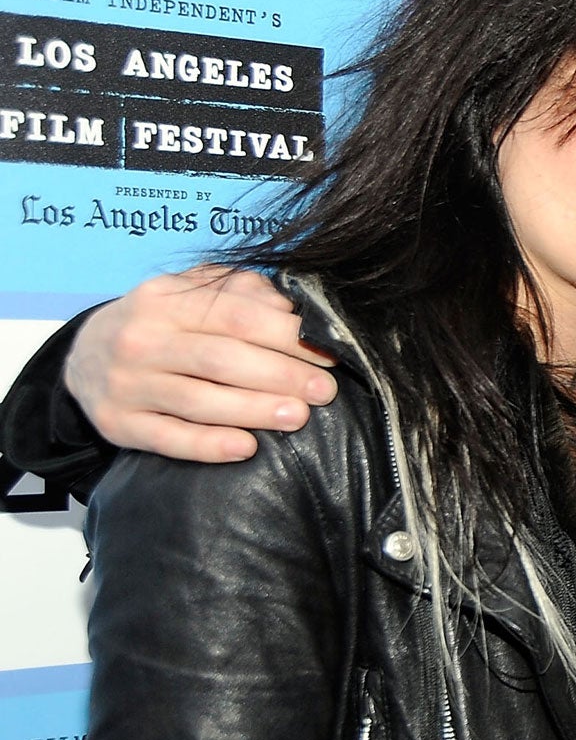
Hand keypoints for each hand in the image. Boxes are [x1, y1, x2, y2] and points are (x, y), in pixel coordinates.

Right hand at [64, 267, 337, 461]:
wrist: (84, 356)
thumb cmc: (161, 324)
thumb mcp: (189, 294)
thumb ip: (239, 292)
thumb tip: (290, 308)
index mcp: (164, 300)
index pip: (235, 315)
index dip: (287, 335)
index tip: (327, 353)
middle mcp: (141, 339)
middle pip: (221, 359)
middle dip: (281, 375)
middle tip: (324, 391)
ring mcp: (126, 384)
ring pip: (198, 400)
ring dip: (255, 410)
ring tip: (299, 417)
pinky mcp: (118, 424)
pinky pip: (168, 439)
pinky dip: (209, 445)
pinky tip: (246, 447)